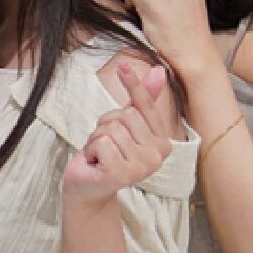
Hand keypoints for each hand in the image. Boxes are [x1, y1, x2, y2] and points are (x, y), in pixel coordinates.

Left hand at [63, 60, 173, 202]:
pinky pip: (102, 143)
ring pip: (112, 128)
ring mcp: (142, 166)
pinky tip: (96, 164)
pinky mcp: (122, 174)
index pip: (146, 106)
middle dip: (106, 125)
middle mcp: (158, 155)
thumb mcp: (125, 124)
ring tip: (99, 155)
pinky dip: (91, 150)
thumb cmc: (107, 154)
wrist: (89, 187)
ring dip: (96, 139)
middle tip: (104, 144)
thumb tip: (159, 70)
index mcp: (163, 142)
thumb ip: (144, 100)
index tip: (123, 64)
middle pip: (126, 115)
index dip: (133, 84)